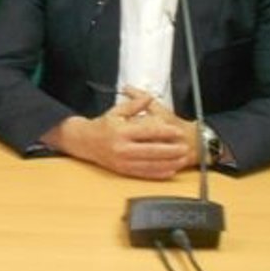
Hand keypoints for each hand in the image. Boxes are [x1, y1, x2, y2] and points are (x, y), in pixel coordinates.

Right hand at [43, 89, 195, 179]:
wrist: (84, 142)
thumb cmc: (102, 126)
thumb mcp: (116, 111)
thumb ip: (134, 104)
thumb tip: (149, 97)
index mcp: (121, 131)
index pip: (148, 132)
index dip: (166, 132)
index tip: (178, 132)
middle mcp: (122, 148)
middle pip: (152, 151)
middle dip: (172, 150)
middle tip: (186, 148)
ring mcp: (123, 161)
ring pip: (151, 165)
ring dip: (169, 163)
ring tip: (182, 160)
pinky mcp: (123, 170)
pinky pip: (144, 174)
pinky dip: (159, 173)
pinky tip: (170, 170)